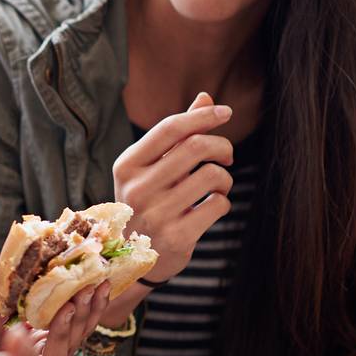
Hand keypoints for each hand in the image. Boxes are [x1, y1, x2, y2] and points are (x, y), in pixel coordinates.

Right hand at [112, 92, 233, 284]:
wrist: (133, 257)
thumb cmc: (146, 201)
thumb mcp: (151, 167)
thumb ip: (177, 134)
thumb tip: (206, 98)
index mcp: (127, 165)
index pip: (170, 128)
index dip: (203, 116)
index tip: (226, 113)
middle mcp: (137, 188)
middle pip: (195, 147)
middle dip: (221, 145)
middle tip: (227, 154)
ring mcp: (156, 214)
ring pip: (212, 176)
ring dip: (225, 177)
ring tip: (218, 185)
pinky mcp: (177, 237)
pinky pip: (218, 205)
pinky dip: (223, 202)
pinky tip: (211, 207)